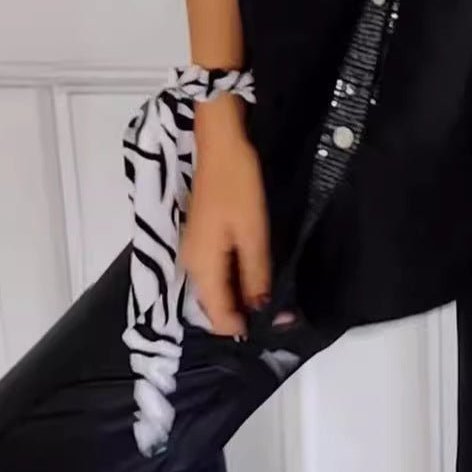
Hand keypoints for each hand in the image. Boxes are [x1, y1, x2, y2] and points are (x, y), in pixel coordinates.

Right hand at [181, 91, 269, 336]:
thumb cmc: (237, 187)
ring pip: (216, 288)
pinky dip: (234, 277)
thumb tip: (265, 314)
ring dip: (240, 295)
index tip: (276, 325)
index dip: (246, 327)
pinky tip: (255, 271)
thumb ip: (257, 276)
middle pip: (215, 305)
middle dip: (244, 313)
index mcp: (201, 268)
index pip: (218, 318)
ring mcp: (193, 251)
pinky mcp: (200, 238)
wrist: (219, 144)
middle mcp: (191, 266)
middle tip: (280, 310)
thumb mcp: (253, 233)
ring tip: (272, 293)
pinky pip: (216, 271)